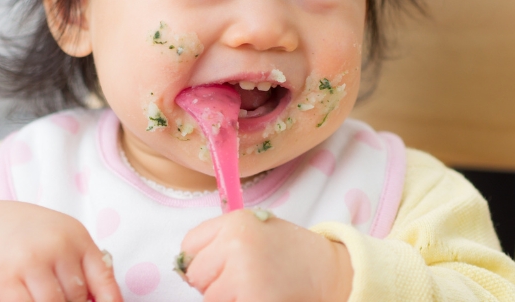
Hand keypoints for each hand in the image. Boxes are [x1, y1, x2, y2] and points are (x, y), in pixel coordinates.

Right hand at [0, 199, 122, 301]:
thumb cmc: (33, 236)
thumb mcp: (64, 239)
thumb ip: (83, 267)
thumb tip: (98, 300)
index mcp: (78, 239)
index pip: (103, 278)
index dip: (110, 301)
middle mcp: (57, 248)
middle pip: (77, 297)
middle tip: (67, 301)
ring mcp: (30, 263)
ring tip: (48, 300)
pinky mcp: (4, 279)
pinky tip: (31, 301)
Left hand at [180, 209, 352, 301]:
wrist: (329, 272)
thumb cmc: (290, 252)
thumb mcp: (256, 229)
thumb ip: (222, 240)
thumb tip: (184, 263)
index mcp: (236, 221)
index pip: (190, 245)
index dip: (204, 258)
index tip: (224, 262)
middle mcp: (236, 243)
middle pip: (195, 274)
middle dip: (214, 281)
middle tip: (246, 276)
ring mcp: (243, 274)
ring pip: (209, 298)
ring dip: (228, 297)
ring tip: (256, 287)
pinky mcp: (252, 299)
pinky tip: (262, 296)